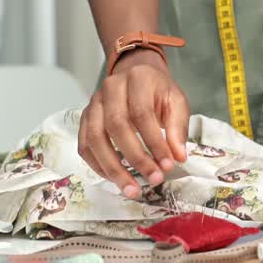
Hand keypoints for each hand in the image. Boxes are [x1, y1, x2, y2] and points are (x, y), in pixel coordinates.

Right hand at [78, 50, 189, 197]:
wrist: (137, 74)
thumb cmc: (158, 91)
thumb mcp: (176, 102)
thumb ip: (177, 128)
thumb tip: (178, 157)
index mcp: (137, 79)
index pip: (142, 114)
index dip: (154, 143)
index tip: (168, 165)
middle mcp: (110, 89)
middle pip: (116, 126)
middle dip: (136, 158)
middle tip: (154, 180)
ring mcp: (93, 104)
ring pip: (95, 138)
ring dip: (113, 168)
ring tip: (131, 189)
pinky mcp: (85, 118)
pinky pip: (85, 146)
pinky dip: (98, 166)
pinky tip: (115, 179)